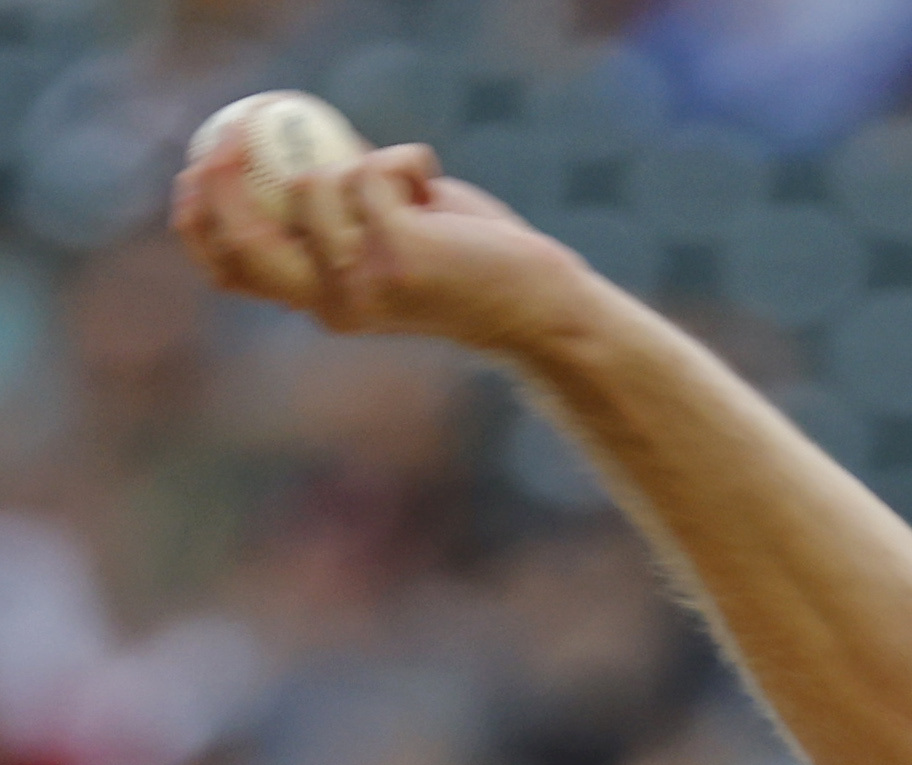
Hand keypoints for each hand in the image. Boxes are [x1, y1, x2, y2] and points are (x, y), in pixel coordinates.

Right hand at [170, 139, 590, 352]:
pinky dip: (402, 159)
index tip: (198, 166)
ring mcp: (361, 285)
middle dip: (222, 178)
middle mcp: (329, 304)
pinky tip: (430, 185)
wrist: (527, 301)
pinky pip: (370, 171)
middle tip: (240, 124)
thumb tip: (275, 141)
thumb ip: (331, 207)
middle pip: (242, 241)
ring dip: (356, 159)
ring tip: (400, 184)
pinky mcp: (396, 258)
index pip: (229, 269)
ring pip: (313, 184)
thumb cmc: (454, 257)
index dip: (198, 218)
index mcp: (315, 299)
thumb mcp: (376, 231)